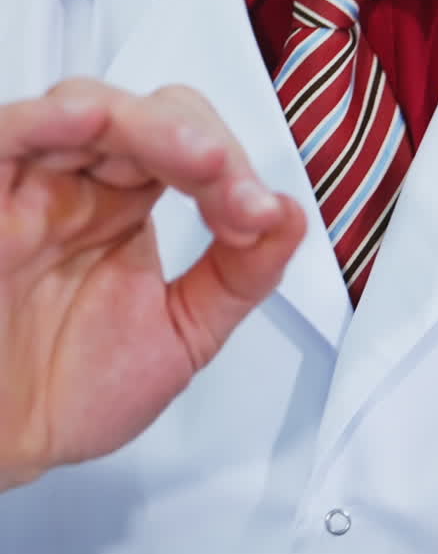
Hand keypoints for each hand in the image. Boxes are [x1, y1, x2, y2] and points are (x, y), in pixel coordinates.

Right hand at [0, 79, 305, 490]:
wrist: (3, 447)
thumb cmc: (66, 391)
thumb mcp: (180, 335)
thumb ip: (239, 276)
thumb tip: (292, 216)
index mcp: (126, 201)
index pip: (190, 143)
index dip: (232, 169)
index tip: (257, 218)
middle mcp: (81, 182)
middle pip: (148, 113)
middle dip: (204, 142)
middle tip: (235, 189)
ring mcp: (30, 184)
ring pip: (87, 106)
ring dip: (151, 125)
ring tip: (200, 158)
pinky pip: (9, 136)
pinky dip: (48, 119)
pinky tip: (91, 120)